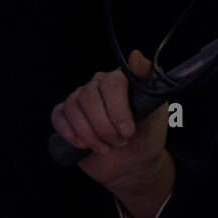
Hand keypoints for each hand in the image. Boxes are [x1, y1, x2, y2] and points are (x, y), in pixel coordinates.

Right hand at [51, 49, 173, 217]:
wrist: (132, 162)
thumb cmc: (146, 136)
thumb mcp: (158, 114)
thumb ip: (151, 84)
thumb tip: (135, 55)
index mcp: (122, 80)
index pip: (112, 83)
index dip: (118, 109)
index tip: (128, 130)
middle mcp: (99, 84)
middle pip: (90, 97)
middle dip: (105, 126)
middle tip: (120, 142)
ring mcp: (80, 98)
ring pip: (74, 108)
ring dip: (90, 134)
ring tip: (107, 147)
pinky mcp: (66, 114)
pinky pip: (59, 116)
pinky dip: (70, 133)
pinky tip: (84, 145)